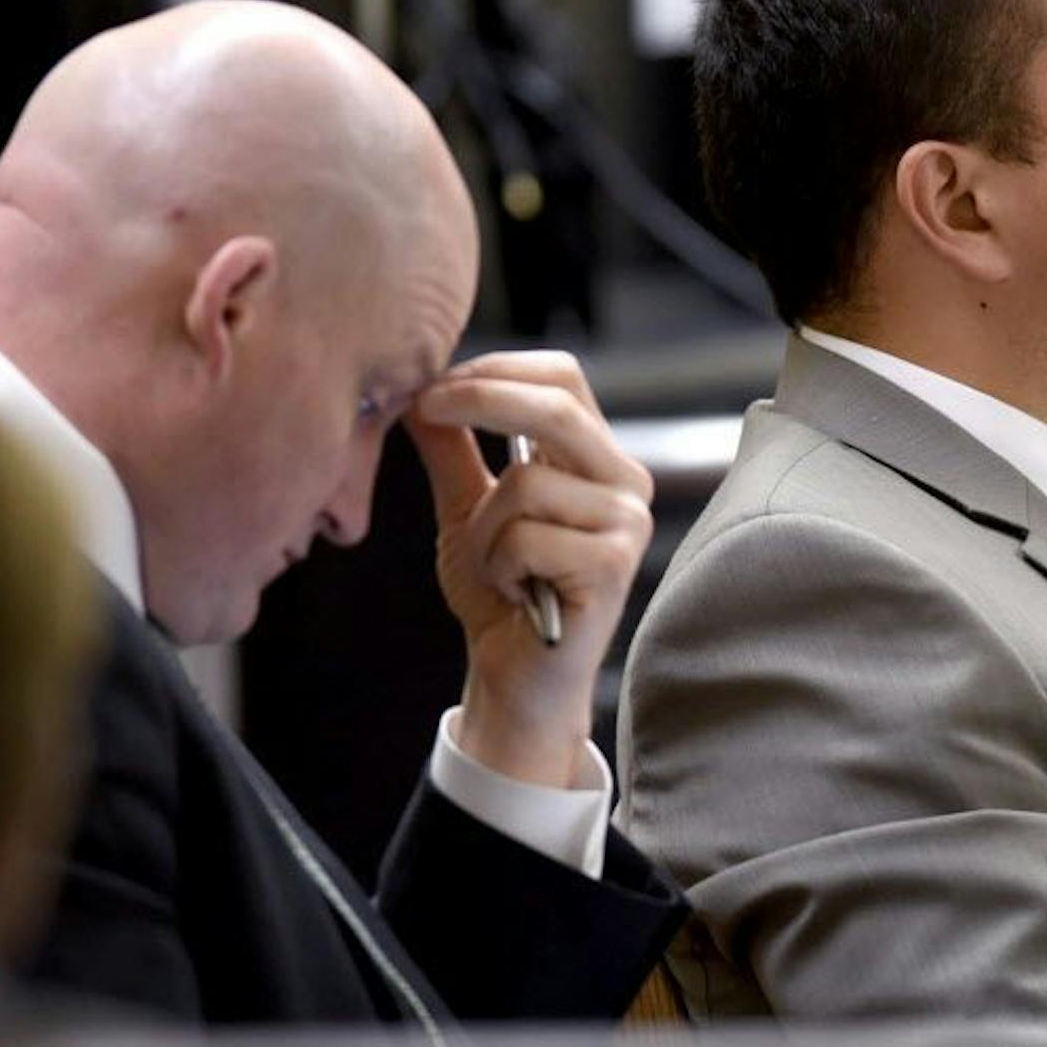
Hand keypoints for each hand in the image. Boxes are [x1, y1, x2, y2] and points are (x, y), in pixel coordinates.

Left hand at [404, 351, 654, 786]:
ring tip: (497, 568)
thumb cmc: (499, 596)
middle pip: (556, 405)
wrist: (514, 677)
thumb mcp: (467, 510)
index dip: (496, 368)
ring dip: (483, 531)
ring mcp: (627, 522)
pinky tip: (518, 592)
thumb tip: (419, 392)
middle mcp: (624, 481)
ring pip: (526, 484)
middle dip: (480, 398)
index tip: (434, 388)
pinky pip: (527, 538)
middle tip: (422, 407)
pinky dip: (499, 567)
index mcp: (595, 458)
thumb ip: (453, 451)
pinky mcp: (614, 565)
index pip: (561, 376)